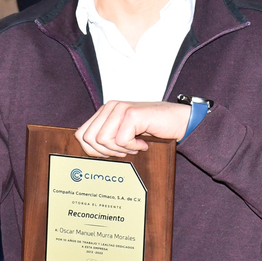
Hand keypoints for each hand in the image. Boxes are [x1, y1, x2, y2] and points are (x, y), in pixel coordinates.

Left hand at [75, 101, 189, 156]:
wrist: (179, 122)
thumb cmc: (154, 129)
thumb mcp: (124, 133)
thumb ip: (106, 138)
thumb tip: (88, 152)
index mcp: (105, 111)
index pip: (81, 134)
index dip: (93, 150)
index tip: (111, 153)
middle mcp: (110, 107)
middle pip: (89, 138)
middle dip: (105, 151)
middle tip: (124, 150)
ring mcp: (120, 108)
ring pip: (103, 140)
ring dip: (121, 149)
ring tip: (134, 146)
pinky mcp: (132, 114)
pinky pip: (121, 140)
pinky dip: (133, 147)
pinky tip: (143, 143)